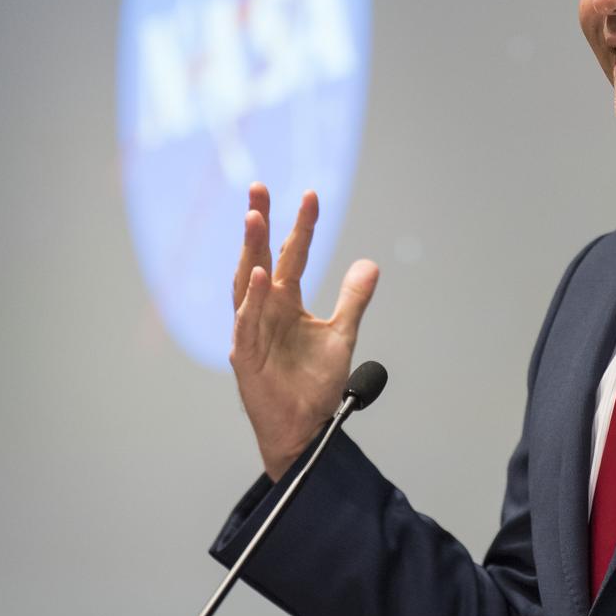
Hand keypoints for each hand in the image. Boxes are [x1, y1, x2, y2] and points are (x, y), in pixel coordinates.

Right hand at [229, 182, 379, 480]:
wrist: (304, 428)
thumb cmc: (313, 384)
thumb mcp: (342, 334)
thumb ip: (353, 299)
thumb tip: (370, 263)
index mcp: (284, 302)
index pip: (292, 255)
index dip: (301, 225)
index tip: (311, 194)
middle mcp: (264, 310)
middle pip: (259, 257)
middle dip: (260, 222)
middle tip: (258, 187)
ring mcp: (250, 330)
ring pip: (246, 283)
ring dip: (249, 250)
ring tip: (255, 217)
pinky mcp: (245, 356)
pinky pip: (246, 322)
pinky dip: (252, 298)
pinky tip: (260, 274)